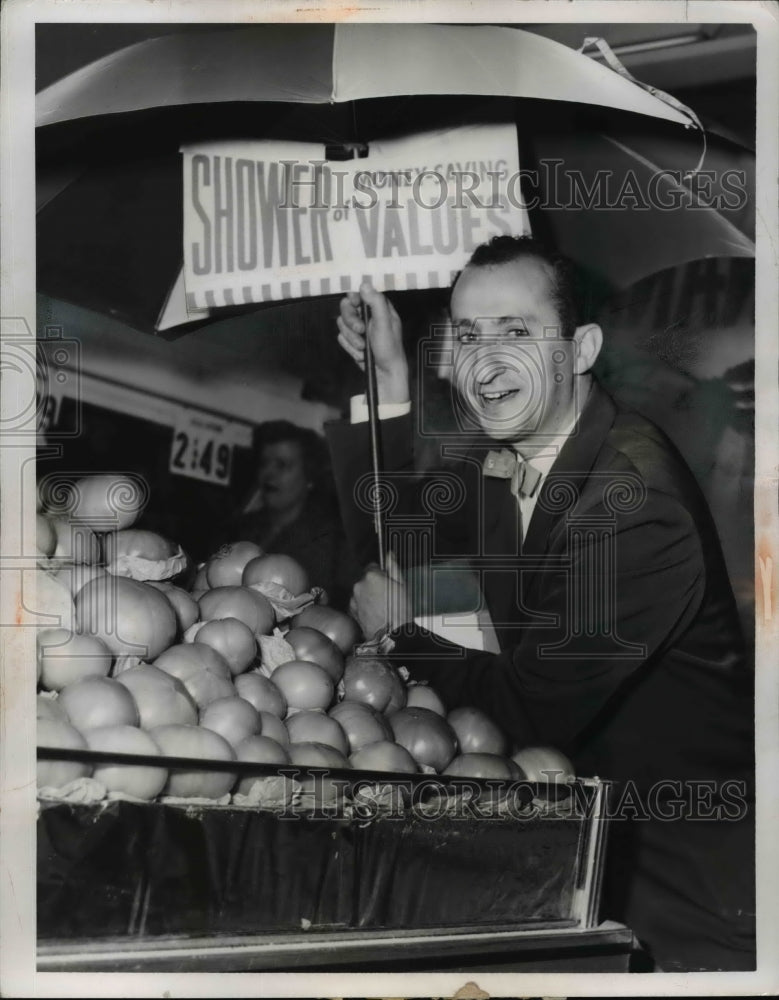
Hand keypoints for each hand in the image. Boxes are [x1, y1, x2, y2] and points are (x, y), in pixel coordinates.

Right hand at [337, 280, 409, 404]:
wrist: (385, 373)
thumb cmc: (389, 348)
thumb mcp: (384, 323)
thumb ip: (375, 302)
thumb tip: (364, 285)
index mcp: (379, 308)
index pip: (360, 293)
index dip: (354, 298)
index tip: (355, 304)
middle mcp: (368, 316)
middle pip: (347, 307)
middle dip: (351, 321)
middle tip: (361, 330)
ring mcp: (359, 328)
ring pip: (342, 324)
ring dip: (352, 338)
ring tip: (364, 347)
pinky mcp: (352, 340)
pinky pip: (341, 338)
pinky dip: (350, 347)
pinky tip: (362, 353)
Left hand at [349, 552, 411, 637]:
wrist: (391, 634)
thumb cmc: (398, 611)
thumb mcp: (402, 585)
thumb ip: (393, 567)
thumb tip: (390, 555)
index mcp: (371, 576)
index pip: (373, 567)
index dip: (381, 573)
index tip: (387, 580)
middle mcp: (359, 586)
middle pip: (366, 579)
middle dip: (374, 584)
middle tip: (386, 595)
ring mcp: (354, 599)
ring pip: (361, 592)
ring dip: (368, 595)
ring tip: (381, 606)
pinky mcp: (352, 611)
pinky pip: (357, 603)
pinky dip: (363, 606)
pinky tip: (374, 612)